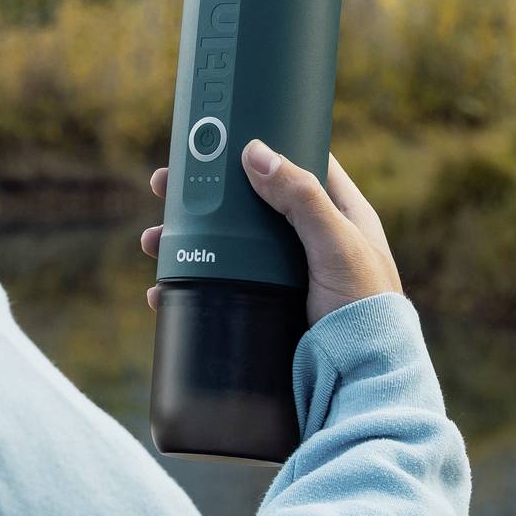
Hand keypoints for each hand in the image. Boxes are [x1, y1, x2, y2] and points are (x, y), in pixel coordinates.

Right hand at [140, 140, 405, 329]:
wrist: (360, 381)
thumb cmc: (365, 310)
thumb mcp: (337, 246)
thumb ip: (302, 199)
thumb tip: (255, 152)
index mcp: (339, 215)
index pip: (298, 164)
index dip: (262, 145)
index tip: (221, 134)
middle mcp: (310, 240)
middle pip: (247, 203)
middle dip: (205, 193)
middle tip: (164, 184)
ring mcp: (286, 274)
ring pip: (226, 244)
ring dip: (185, 238)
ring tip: (150, 240)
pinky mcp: (267, 306)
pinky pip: (220, 285)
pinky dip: (190, 282)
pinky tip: (162, 287)